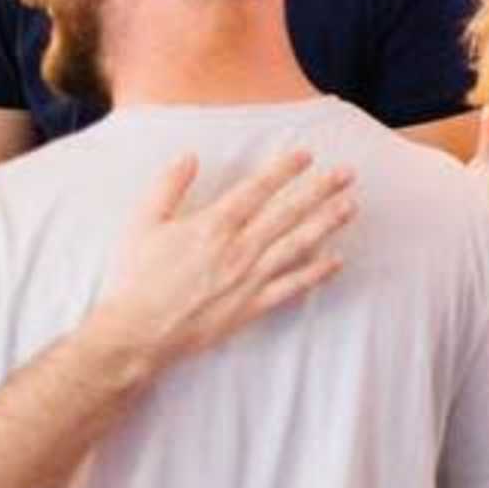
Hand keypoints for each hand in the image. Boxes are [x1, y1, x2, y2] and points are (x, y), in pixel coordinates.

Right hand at [82, 149, 354, 375]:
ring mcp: (249, 279)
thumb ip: (168, 186)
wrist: (138, 333)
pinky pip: (291, 287)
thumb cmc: (137, 277)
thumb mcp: (144, 223)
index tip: (307, 154)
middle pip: (288, 213)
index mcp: (213, 225)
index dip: (284, 170)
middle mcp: (239, 249)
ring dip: (326, 224)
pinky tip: (336, 261)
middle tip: (347, 174)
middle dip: (320, 190)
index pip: (257, 189)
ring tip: (351, 206)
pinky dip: (315, 274)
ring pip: (297, 245)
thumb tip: (189, 156)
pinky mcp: (252, 306)